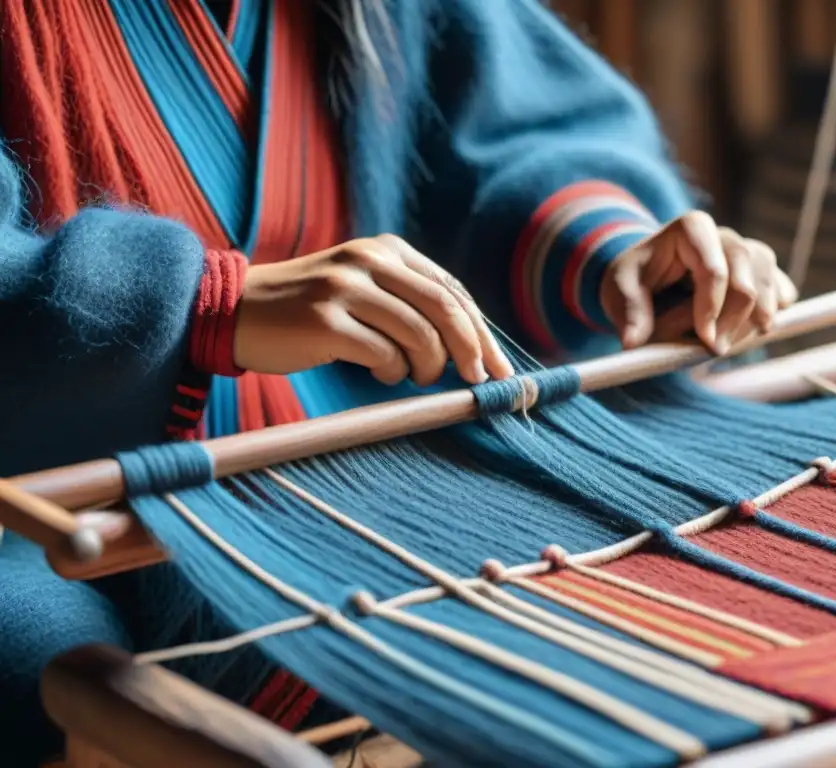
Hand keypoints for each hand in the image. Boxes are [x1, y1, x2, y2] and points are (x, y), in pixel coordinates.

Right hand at [234, 235, 514, 384]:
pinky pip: (384, 355)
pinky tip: (382, 374)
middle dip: (473, 350)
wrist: (235, 310)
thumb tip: (469, 345)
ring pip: (420, 334)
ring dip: (428, 367)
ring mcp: (345, 288)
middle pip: (445, 309)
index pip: (451, 290)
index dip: (481, 330)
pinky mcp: (326, 321)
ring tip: (415, 376)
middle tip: (480, 382)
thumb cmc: (309, 310)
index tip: (498, 366)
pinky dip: (393, 372)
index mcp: (386, 249)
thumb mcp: (362, 287)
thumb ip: (408, 301)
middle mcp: (369, 261)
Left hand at [600, 211, 796, 353]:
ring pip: (769, 285)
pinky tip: (756, 330)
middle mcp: (726, 236)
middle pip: (747, 279)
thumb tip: (633, 342)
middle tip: (716, 351)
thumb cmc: (633, 278)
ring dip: (754, 321)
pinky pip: (781, 291)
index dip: (712, 310)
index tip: (706, 342)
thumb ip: (629, 312)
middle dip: (734, 321)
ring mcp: (748, 252)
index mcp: (693, 229)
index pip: (714, 271)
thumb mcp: (619, 289)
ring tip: (729, 345)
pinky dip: (773, 314)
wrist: (649, 278)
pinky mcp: (761, 273)